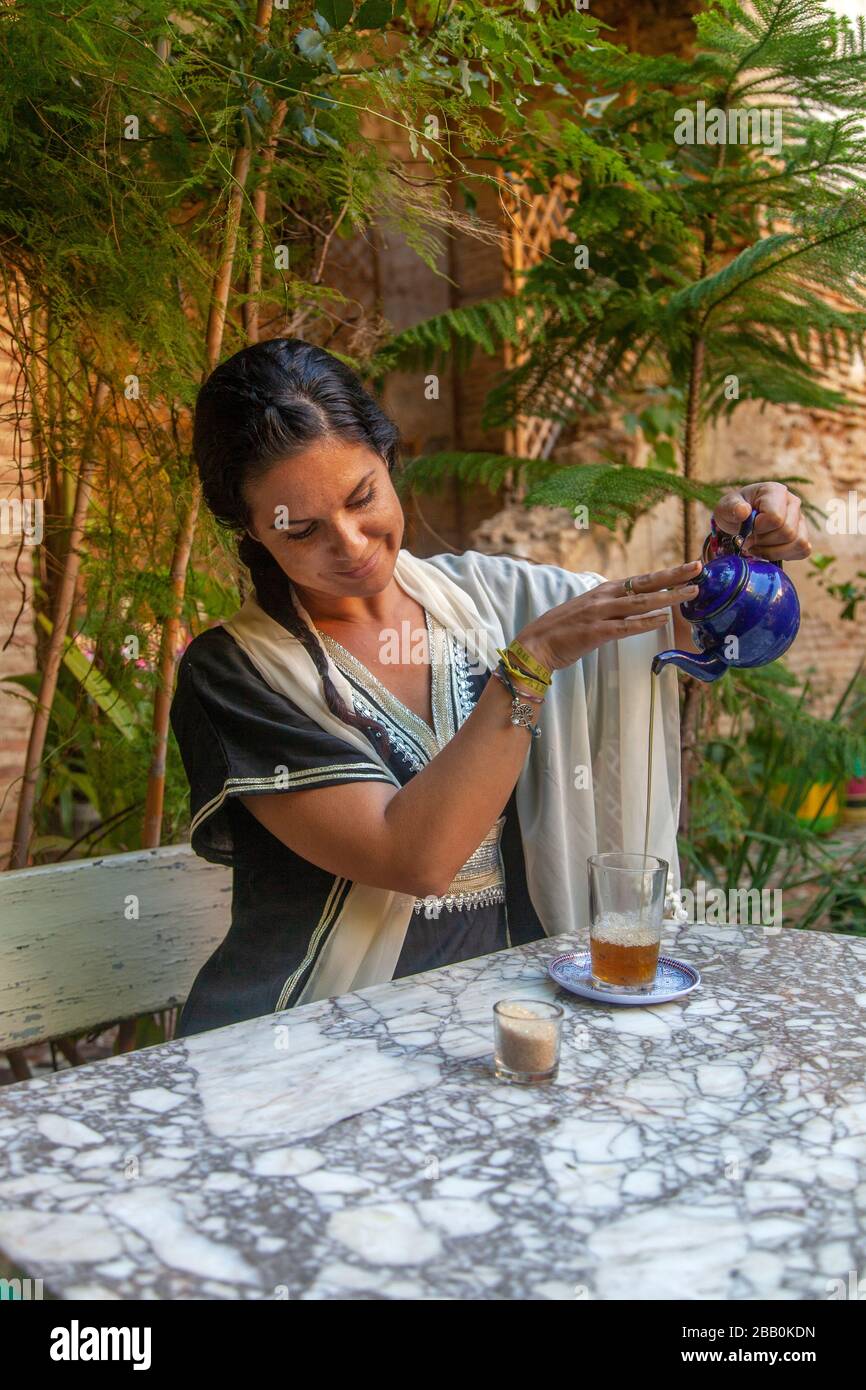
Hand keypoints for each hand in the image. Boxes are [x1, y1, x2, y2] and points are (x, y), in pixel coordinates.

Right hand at [516, 560, 702, 672]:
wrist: (536, 644)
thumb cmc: (562, 630)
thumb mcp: (589, 610)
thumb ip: (610, 606)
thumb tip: (630, 606)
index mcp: (604, 591)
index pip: (641, 580)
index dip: (666, 574)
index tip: (688, 567)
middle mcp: (604, 598)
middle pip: (645, 584)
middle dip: (674, 577)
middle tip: (698, 568)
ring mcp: (600, 614)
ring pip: (640, 603)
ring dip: (668, 597)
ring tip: (691, 593)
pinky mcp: (596, 632)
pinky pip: (625, 627)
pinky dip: (645, 623)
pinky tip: (663, 620)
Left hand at [713, 481, 810, 561]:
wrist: (739, 521)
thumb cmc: (733, 511)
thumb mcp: (725, 507)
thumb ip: (732, 508)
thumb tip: (743, 511)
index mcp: (774, 491)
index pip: (776, 518)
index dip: (759, 529)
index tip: (747, 529)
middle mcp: (792, 502)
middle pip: (788, 532)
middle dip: (764, 542)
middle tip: (750, 540)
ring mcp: (800, 518)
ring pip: (798, 543)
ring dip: (773, 551)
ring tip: (757, 546)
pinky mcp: (802, 534)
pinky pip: (803, 550)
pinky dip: (785, 555)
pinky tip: (769, 550)